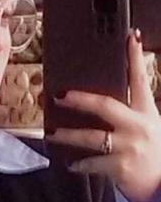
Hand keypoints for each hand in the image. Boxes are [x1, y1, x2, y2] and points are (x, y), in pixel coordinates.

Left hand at [45, 29, 160, 201]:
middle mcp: (139, 126)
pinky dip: (79, 164)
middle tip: (58, 95)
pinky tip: (71, 164)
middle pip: (105, 105)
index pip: (141, 79)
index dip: (135, 56)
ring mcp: (130, 146)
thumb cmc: (153, 153)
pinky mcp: (122, 166)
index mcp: (146, 112)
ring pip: (90, 137)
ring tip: (51, 133)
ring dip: (67, 135)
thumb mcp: (149, 127)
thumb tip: (95, 102)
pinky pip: (92, 163)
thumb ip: (128, 113)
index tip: (131, 35)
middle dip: (79, 99)